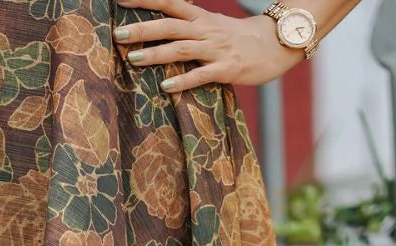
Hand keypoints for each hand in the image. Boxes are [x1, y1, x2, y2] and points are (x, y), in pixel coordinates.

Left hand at [113, 0, 302, 90]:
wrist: (276, 44)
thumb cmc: (239, 39)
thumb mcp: (213, 25)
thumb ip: (189, 26)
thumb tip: (164, 26)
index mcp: (201, 18)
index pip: (170, 3)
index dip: (146, 1)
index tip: (121, 1)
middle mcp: (206, 30)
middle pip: (170, 26)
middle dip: (143, 29)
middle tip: (118, 34)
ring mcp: (216, 49)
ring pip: (181, 48)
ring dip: (156, 53)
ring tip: (133, 59)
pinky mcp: (227, 69)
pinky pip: (202, 75)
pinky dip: (183, 80)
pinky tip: (165, 86)